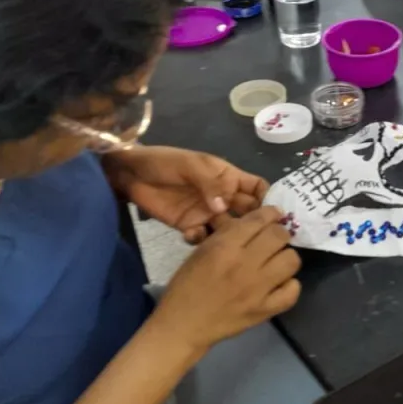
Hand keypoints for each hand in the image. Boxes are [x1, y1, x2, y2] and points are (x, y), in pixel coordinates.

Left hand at [103, 146, 269, 243]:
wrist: (131, 175)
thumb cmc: (165, 162)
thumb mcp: (190, 165)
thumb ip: (210, 184)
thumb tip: (224, 207)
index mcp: (229, 177)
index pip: (258, 188)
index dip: (268, 198)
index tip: (272, 214)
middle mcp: (223, 197)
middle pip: (248, 212)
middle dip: (254, 223)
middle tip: (254, 236)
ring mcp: (206, 213)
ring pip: (229, 229)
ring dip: (230, 236)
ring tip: (226, 241)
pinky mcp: (189, 226)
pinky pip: (204, 238)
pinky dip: (202, 240)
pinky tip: (192, 234)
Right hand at [151, 207, 301, 353]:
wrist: (183, 326)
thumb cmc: (188, 285)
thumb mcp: (201, 251)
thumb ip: (228, 234)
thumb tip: (255, 221)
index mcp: (225, 247)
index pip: (259, 220)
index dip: (271, 213)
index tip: (274, 215)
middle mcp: (245, 264)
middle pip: (280, 236)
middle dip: (279, 233)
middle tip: (273, 240)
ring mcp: (258, 289)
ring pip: (291, 260)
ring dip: (285, 257)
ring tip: (276, 262)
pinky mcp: (265, 310)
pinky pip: (293, 291)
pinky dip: (289, 285)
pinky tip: (279, 284)